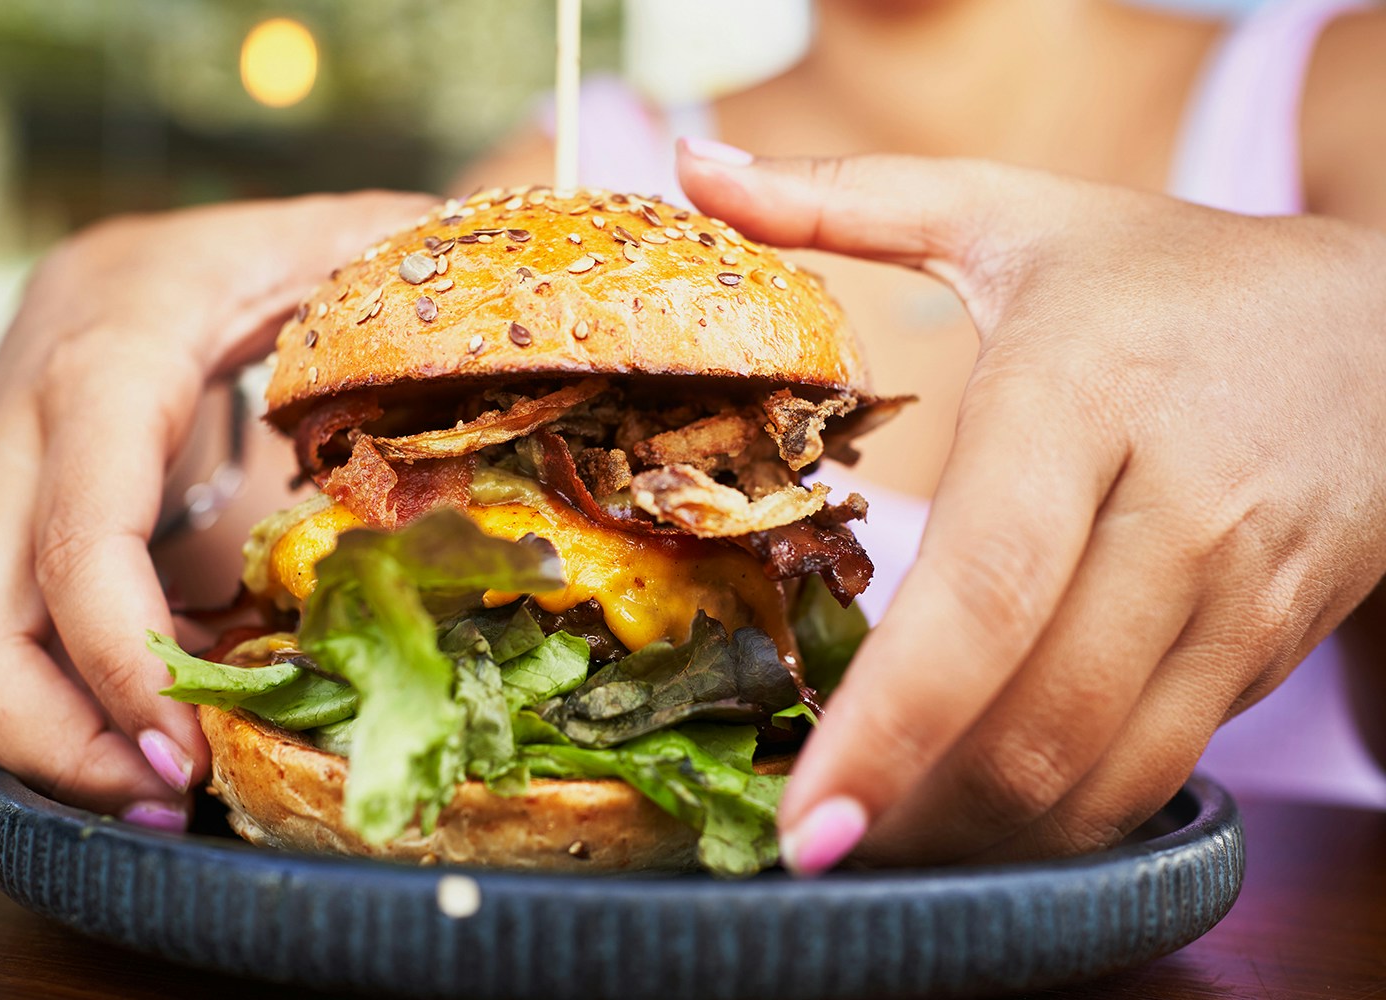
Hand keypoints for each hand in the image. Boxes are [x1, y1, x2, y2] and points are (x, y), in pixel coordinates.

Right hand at [0, 191, 435, 826]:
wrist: (138, 261)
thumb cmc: (251, 253)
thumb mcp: (332, 243)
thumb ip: (414, 281)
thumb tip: (530, 332)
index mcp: (104, 362)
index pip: (82, 533)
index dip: (125, 657)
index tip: (196, 748)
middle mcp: (22, 438)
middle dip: (64, 741)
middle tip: (178, 801)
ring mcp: (4, 498)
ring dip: (61, 744)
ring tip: (178, 794)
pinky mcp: (19, 545)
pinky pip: (19, 644)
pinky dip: (78, 707)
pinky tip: (170, 738)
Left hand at [678, 139, 1385, 868]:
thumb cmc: (1170, 276)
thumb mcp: (1014, 214)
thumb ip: (844, 199)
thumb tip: (693, 167)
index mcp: (1084, 394)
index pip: (985, 590)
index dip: (893, 719)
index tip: (808, 810)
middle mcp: (1176, 505)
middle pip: (1038, 709)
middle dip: (917, 808)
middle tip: (813, 845)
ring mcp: (1239, 590)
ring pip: (1103, 764)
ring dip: (983, 830)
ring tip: (885, 845)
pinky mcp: (1270, 646)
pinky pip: (1159, 764)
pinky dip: (1065, 813)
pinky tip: (985, 811)